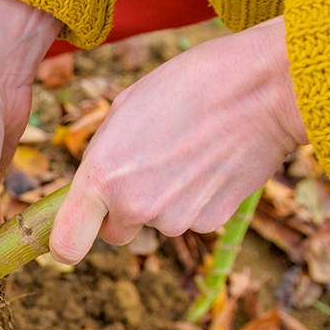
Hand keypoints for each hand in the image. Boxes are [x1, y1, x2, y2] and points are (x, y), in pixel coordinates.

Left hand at [49, 17, 308, 263]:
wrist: (264, 87)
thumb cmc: (190, 85)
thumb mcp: (124, 110)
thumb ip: (102, 158)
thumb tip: (95, 187)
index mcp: (100, 177)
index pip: (65, 244)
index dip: (66, 244)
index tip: (70, 239)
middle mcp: (133, 206)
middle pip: (115, 233)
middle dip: (123, 212)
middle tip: (147, 169)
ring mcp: (174, 219)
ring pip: (157, 223)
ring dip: (165, 200)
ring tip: (187, 152)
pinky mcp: (210, 222)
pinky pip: (191, 219)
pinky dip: (197, 199)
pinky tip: (210, 162)